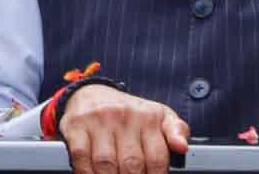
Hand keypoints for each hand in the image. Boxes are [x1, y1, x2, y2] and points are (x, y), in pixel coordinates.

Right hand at [58, 84, 187, 173]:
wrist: (91, 93)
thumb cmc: (129, 113)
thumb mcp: (159, 115)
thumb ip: (176, 131)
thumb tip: (182, 147)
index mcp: (147, 117)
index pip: (156, 159)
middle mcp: (123, 116)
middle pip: (131, 165)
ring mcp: (98, 120)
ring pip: (106, 165)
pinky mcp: (76, 125)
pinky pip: (81, 157)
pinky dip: (86, 173)